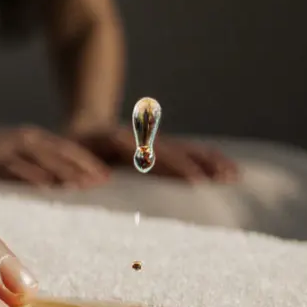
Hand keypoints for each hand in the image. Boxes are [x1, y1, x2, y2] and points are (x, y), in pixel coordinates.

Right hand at [0, 126, 110, 187]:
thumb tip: (58, 183)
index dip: (88, 162)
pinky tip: (45, 186)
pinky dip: (32, 175)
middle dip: (82, 167)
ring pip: (41, 158)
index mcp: (31, 138)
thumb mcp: (12, 152)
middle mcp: (23, 139)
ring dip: (63, 171)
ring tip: (82, 186)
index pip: (67, 150)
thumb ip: (34, 164)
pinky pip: (14, 167)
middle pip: (59, 153)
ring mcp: (7, 147)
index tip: (107, 177)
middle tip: (102, 183)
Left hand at [74, 127, 238, 181]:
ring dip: (209, 161)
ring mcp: (153, 142)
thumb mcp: (72, 156)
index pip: (150, 154)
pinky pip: (189, 152)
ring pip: (186, 149)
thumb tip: (98, 179)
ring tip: (234, 175)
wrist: (82, 127)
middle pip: (174, 150)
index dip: (173, 165)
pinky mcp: (161, 147)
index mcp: (117, 142)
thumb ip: (81, 168)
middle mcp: (140, 140)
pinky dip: (208, 160)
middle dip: (198, 164)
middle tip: (221, 180)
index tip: (194, 180)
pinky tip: (228, 171)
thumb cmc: (74, 151)